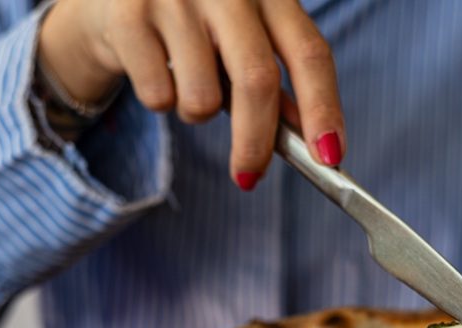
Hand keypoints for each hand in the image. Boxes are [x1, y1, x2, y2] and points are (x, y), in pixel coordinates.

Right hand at [39, 0, 344, 188]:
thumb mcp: (240, 38)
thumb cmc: (192, 23)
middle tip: (248, 177)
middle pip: (256, 81)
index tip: (331, 157)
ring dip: (195, 113)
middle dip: (255, 144)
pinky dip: (159, 101)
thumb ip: (274, 81)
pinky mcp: (130, 15)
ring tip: (183, 84)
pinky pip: (158, 97)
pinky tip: (153, 69)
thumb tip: (315, 141)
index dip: (324, 108)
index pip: (308, 52)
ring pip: (201, 100)